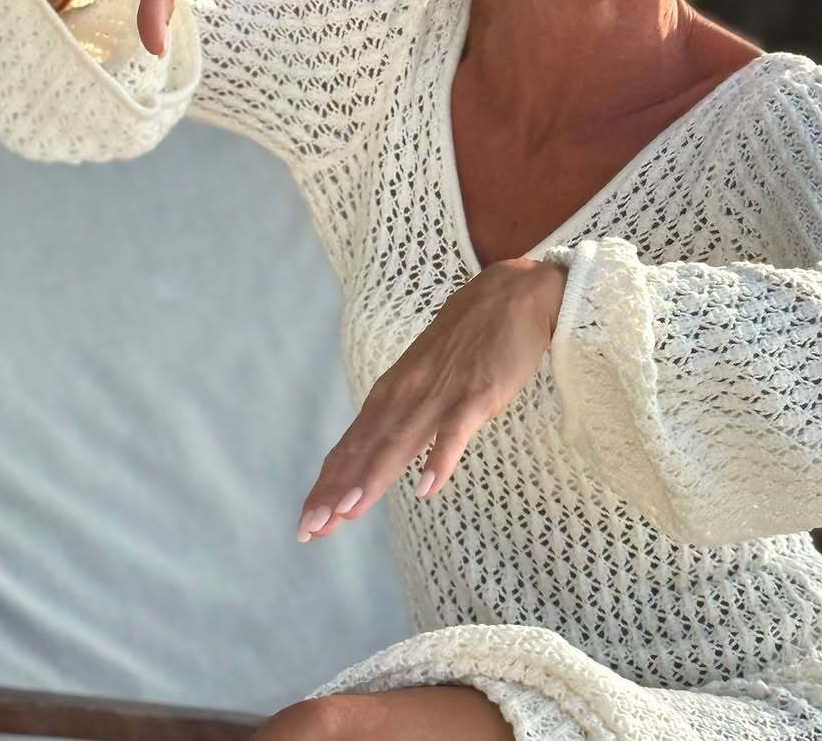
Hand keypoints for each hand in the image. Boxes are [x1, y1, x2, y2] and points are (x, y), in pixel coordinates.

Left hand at [296, 257, 566, 542]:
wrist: (514, 292)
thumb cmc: (471, 334)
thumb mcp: (426, 373)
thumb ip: (407, 408)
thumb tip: (382, 445)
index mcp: (395, 390)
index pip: (354, 442)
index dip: (330, 482)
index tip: (308, 520)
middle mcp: (408, 393)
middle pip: (367, 448)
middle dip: (337, 490)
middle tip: (309, 530)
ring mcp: (442, 393)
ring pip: (400, 441)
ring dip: (372, 477)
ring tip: (346, 513)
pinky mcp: (477, 393)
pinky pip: (455, 430)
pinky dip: (440, 458)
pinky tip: (426, 487)